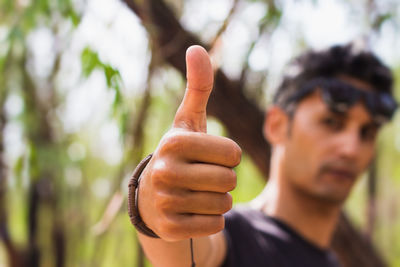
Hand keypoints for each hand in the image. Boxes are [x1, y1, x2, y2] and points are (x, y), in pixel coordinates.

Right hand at [138, 45, 241, 241]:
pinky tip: (192, 210)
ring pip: (223, 204)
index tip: (209, 156)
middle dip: (225, 179)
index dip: (227, 156)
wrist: (153, 195)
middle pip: (229, 180)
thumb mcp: (189, 120)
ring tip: (197, 192)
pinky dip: (210, 219)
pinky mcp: (170, 227)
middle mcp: (165, 171)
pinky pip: (214, 225)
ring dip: (218, 199)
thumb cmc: (180, 153)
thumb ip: (198, 87)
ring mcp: (165, 202)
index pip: (231, 153)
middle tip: (203, 176)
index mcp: (174, 142)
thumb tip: (197, 48)